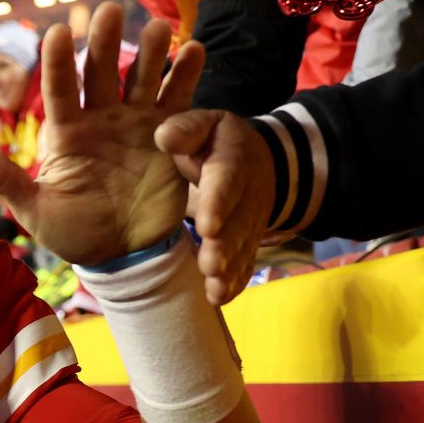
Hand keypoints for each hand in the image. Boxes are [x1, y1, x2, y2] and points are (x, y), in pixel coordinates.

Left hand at [0, 4, 200, 266]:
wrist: (123, 256)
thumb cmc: (73, 232)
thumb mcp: (36, 211)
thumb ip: (6, 181)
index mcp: (66, 132)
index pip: (59, 91)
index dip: (58, 63)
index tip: (57, 32)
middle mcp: (100, 118)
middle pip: (101, 72)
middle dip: (104, 41)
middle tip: (108, 9)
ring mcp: (135, 123)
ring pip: (142, 79)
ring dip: (151, 52)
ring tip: (158, 26)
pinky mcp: (169, 136)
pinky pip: (178, 101)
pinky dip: (186, 75)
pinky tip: (194, 50)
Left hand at [157, 107, 276, 305]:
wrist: (260, 162)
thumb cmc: (217, 143)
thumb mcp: (206, 124)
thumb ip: (186, 129)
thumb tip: (163, 137)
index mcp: (233, 161)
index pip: (227, 183)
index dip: (219, 205)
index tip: (207, 226)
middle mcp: (247, 196)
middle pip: (238, 223)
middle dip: (225, 247)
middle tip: (209, 266)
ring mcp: (251, 222)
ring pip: (242, 249)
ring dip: (228, 270)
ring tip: (213, 288)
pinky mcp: (249, 242)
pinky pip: (245, 264)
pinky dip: (234, 282)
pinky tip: (219, 298)